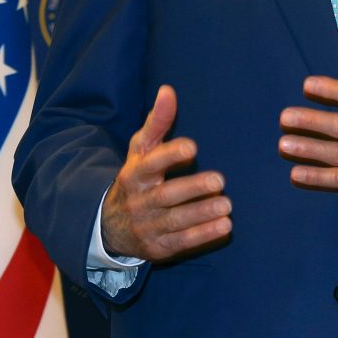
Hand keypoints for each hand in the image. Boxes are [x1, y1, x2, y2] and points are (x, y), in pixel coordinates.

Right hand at [101, 85, 231, 260]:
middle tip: (220, 180)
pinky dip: (203, 235)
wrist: (111, 225)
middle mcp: (139, 201)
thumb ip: (158, 121)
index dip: (170, 155)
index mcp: (135, 173)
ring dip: (202, 214)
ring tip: (227, 205)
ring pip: (176, 221)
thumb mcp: (141, 149)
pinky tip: (224, 226)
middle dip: (193, 189)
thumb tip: (168, 90)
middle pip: (166, 195)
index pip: (151, 163)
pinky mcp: (158, 247)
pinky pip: (182, 241)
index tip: (192, 147)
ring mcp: (148, 227)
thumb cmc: (137, 176)